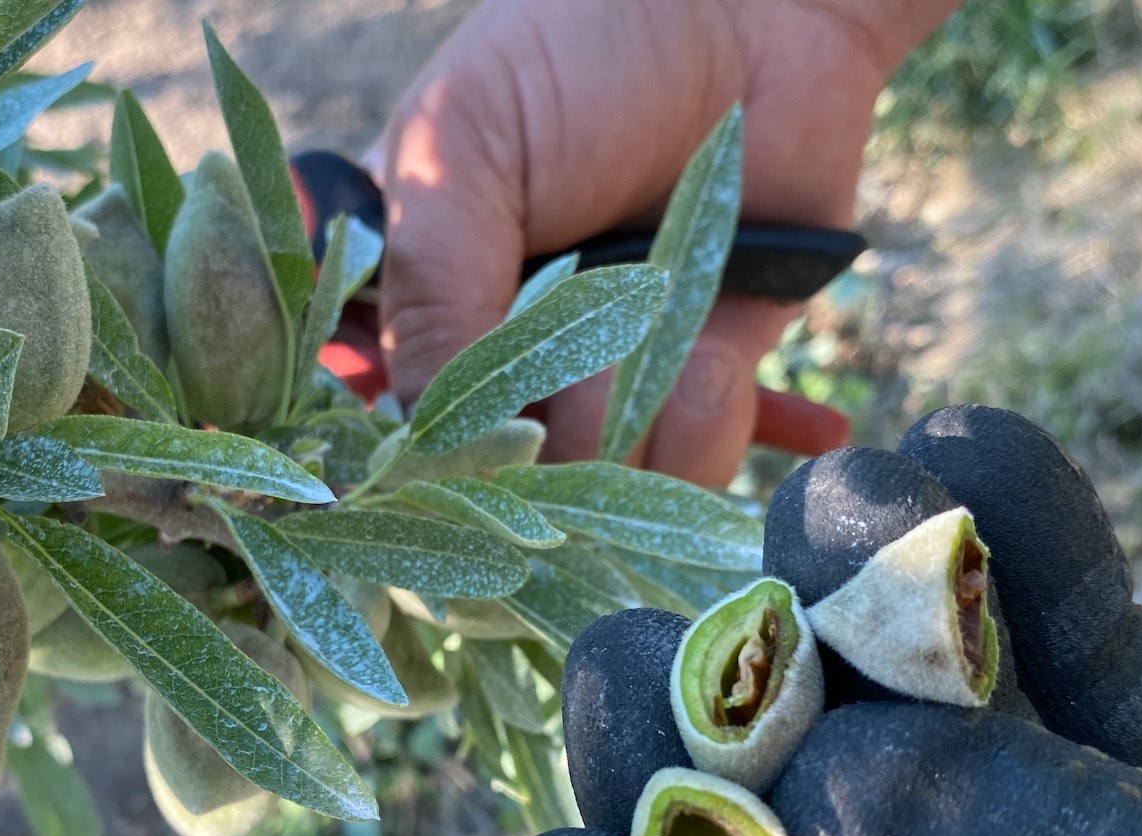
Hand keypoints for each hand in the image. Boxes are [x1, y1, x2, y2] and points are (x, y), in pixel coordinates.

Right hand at [367, 0, 954, 487]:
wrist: (756, 9)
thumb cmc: (578, 50)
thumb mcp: (461, 145)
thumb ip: (430, 292)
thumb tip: (427, 443)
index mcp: (422, 296)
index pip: (385, 420)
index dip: (409, 454)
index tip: (439, 450)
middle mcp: (509, 354)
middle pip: (494, 479)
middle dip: (531, 448)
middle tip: (566, 378)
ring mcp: (606, 374)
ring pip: (596, 482)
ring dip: (630, 421)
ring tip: (666, 307)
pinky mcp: (706, 378)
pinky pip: (694, 458)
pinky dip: (715, 420)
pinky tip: (731, 356)